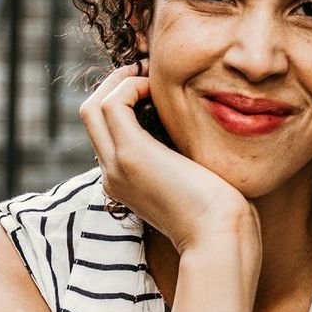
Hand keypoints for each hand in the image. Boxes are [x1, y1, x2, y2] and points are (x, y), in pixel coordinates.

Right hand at [80, 61, 259, 255]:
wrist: (220, 239)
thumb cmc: (220, 215)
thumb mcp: (193, 180)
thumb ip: (182, 158)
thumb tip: (190, 132)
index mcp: (124, 182)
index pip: (107, 132)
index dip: (124, 103)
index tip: (155, 88)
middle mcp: (112, 174)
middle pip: (91, 115)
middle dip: (116, 85)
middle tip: (148, 72)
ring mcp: (117, 165)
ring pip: (93, 106)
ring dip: (121, 81)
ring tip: (152, 74)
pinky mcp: (131, 155)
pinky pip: (113, 103)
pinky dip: (131, 86)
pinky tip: (159, 89)